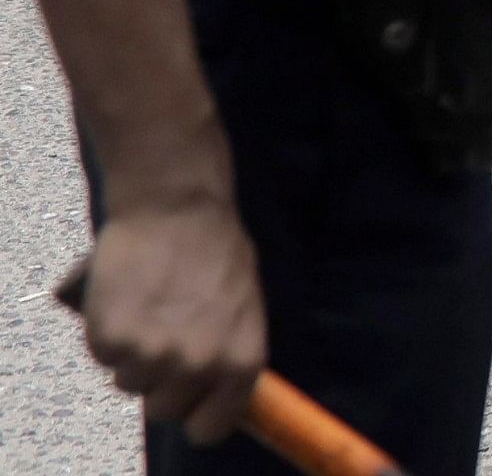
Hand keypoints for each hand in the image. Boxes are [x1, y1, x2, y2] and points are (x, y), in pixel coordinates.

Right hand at [67, 202, 263, 445]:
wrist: (178, 208)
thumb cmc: (216, 252)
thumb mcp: (245, 308)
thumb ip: (229, 352)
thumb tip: (214, 389)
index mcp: (241, 362)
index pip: (210, 428)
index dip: (195, 414)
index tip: (188, 398)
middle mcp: (199, 366)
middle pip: (162, 409)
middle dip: (159, 380)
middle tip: (164, 336)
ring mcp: (153, 356)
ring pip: (128, 383)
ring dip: (132, 355)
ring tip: (148, 309)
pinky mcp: (112, 339)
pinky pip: (102, 356)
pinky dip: (107, 332)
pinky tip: (126, 299)